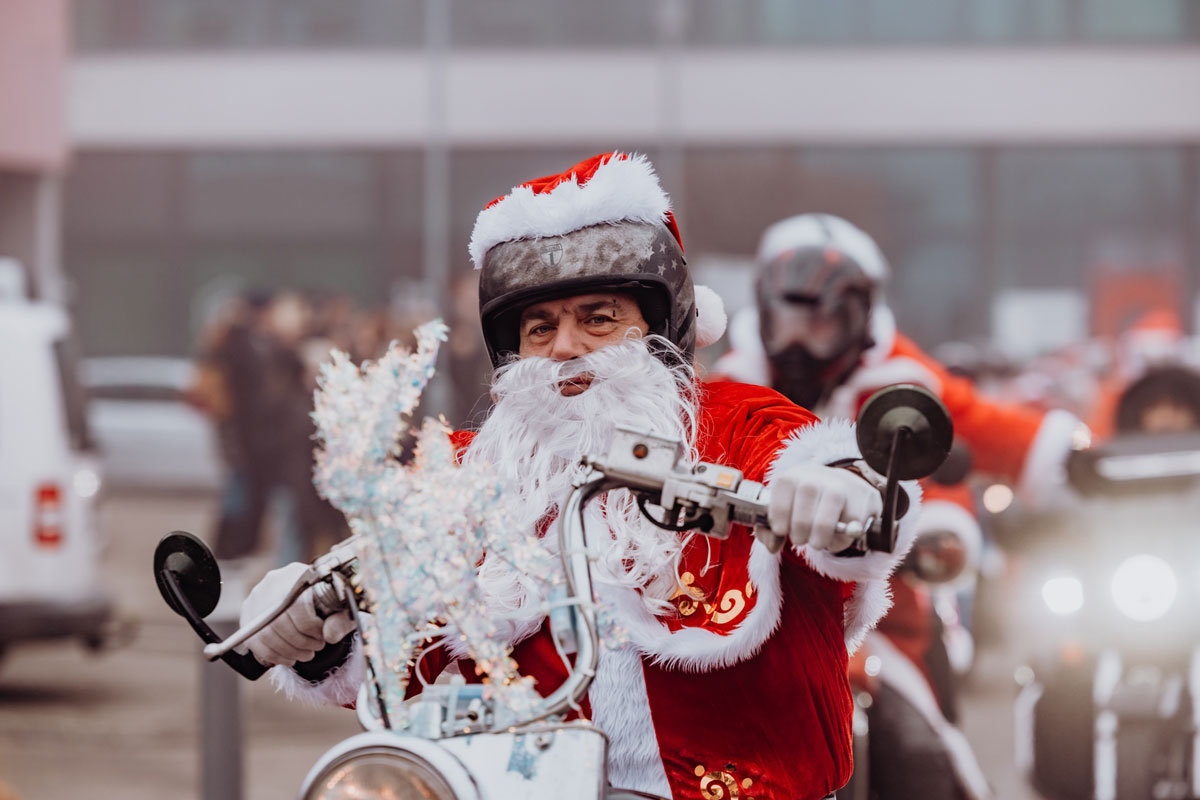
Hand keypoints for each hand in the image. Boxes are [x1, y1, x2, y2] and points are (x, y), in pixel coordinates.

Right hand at [240, 562, 356, 667]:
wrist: (311, 596)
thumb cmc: (329, 603)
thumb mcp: (342, 609)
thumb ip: (340, 620)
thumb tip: (329, 635)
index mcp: (298, 574)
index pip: (297, 604)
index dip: (310, 627)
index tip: (322, 637)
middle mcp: (273, 582)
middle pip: (279, 620)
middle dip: (300, 643)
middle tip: (314, 650)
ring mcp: (256, 598)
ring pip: (265, 633)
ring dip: (288, 651)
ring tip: (305, 654)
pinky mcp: (247, 614)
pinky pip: (254, 641)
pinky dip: (273, 655)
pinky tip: (289, 658)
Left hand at [763, 464, 883, 552]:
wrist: (843, 488)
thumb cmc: (806, 505)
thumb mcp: (784, 510)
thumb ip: (769, 530)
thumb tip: (772, 546)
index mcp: (794, 475)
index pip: (783, 485)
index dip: (778, 512)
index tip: (780, 530)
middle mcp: (819, 475)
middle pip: (806, 501)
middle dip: (800, 530)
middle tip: (801, 539)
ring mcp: (844, 484)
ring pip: (829, 516)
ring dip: (821, 537)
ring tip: (818, 542)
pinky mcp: (865, 496)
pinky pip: (853, 523)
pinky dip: (844, 537)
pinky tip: (838, 535)